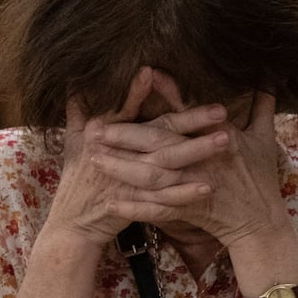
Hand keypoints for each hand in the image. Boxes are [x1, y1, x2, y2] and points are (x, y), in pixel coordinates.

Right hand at [43, 68, 230, 248]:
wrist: (72, 224)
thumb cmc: (76, 178)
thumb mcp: (71, 140)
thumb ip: (77, 108)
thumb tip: (73, 80)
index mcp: (98, 133)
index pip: (123, 109)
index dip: (136, 92)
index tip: (153, 72)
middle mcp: (112, 155)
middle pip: (156, 135)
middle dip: (190, 120)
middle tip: (221, 110)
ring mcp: (124, 182)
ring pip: (166, 165)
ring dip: (196, 153)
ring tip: (227, 141)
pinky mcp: (134, 206)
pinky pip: (164, 201)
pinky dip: (185, 194)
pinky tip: (208, 187)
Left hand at [90, 90, 290, 250]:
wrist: (262, 223)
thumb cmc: (261, 179)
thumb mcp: (265, 138)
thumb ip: (263, 105)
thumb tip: (269, 78)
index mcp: (222, 138)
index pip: (190, 112)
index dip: (168, 93)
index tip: (145, 75)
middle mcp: (205, 161)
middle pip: (159, 145)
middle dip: (125, 136)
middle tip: (96, 128)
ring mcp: (195, 187)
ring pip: (151, 177)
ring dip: (121, 169)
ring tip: (93, 160)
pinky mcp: (188, 211)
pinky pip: (155, 210)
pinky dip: (133, 208)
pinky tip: (110, 204)